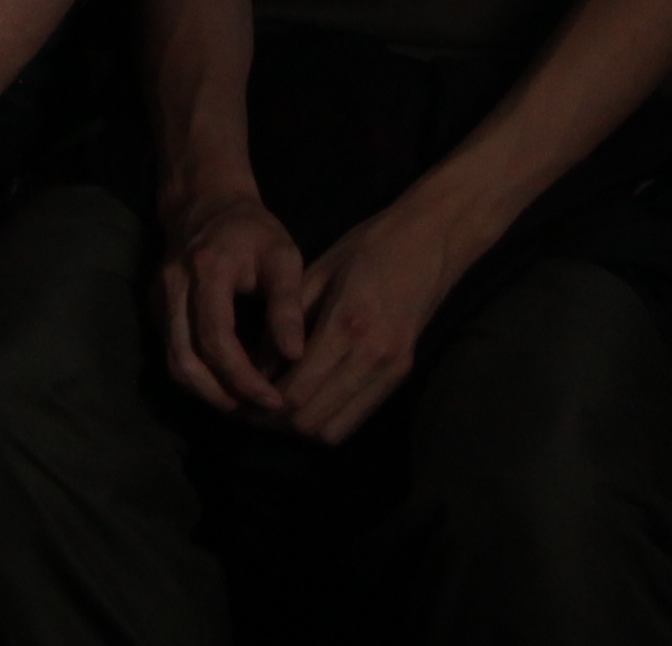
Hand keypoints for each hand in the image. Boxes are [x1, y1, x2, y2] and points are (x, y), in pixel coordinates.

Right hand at [156, 188, 306, 415]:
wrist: (205, 203)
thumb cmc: (253, 230)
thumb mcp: (283, 256)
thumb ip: (287, 305)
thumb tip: (294, 356)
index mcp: (206, 270)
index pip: (216, 338)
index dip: (243, 376)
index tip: (275, 399)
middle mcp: (173, 288)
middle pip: (185, 361)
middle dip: (223, 396)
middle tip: (260, 411)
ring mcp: (158, 300)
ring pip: (174, 364)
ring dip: (209, 393)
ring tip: (247, 405)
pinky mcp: (156, 310)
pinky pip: (174, 354)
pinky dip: (200, 378)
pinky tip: (230, 385)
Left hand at [269, 205, 465, 445]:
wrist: (432, 241)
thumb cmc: (368, 246)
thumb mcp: (317, 272)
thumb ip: (285, 321)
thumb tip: (254, 365)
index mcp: (346, 324)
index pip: (296, 391)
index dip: (262, 403)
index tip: (238, 395)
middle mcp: (372, 356)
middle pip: (311, 420)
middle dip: (275, 420)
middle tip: (251, 404)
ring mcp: (391, 369)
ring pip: (333, 430)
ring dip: (301, 425)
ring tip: (277, 405)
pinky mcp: (402, 373)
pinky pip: (356, 417)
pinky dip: (328, 417)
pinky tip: (310, 397)